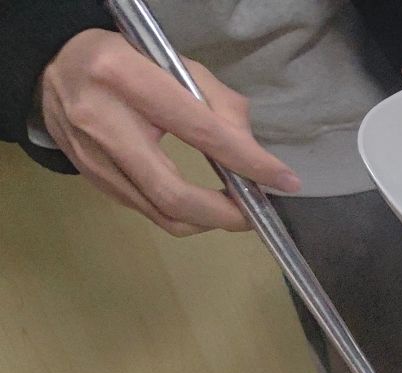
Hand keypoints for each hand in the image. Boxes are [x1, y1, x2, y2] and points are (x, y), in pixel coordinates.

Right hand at [37, 29, 299, 236]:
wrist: (56, 67)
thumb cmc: (125, 62)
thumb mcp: (174, 64)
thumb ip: (218, 104)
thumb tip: (253, 153)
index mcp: (125, 78)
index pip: (200, 131)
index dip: (247, 162)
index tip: (284, 181)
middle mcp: (102, 122)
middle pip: (173, 193)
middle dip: (223, 215)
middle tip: (253, 213)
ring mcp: (92, 157)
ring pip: (160, 212)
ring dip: (206, 220)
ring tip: (232, 209)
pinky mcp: (90, 178)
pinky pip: (146, 210)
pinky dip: (181, 214)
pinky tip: (200, 203)